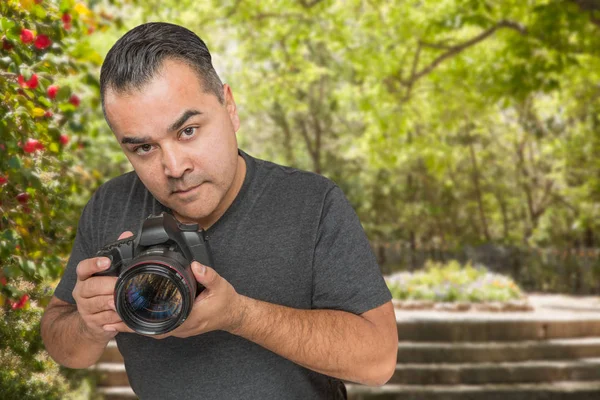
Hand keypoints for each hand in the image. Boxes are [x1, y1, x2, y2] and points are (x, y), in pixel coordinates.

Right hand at [72, 231, 132, 341]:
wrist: (93, 319)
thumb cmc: (104, 289)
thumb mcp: (109, 272)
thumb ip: (117, 253)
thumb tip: (127, 234)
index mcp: (84, 277)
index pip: (83, 268)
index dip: (93, 264)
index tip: (106, 261)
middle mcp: (81, 292)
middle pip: (91, 288)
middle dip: (107, 286)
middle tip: (119, 285)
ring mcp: (85, 309)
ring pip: (96, 306)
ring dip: (110, 304)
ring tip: (119, 302)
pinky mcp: (92, 323)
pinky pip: (104, 321)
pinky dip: (115, 319)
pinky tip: (123, 317)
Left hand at [105, 261, 245, 339]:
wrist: (234, 314)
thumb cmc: (226, 302)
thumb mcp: (220, 285)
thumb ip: (208, 275)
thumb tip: (195, 265)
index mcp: (186, 318)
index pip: (156, 324)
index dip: (136, 322)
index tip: (118, 317)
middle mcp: (180, 327)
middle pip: (148, 329)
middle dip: (127, 325)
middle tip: (107, 317)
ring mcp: (178, 328)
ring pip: (151, 329)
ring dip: (133, 325)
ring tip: (113, 318)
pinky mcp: (178, 325)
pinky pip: (157, 326)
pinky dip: (144, 323)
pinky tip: (133, 316)